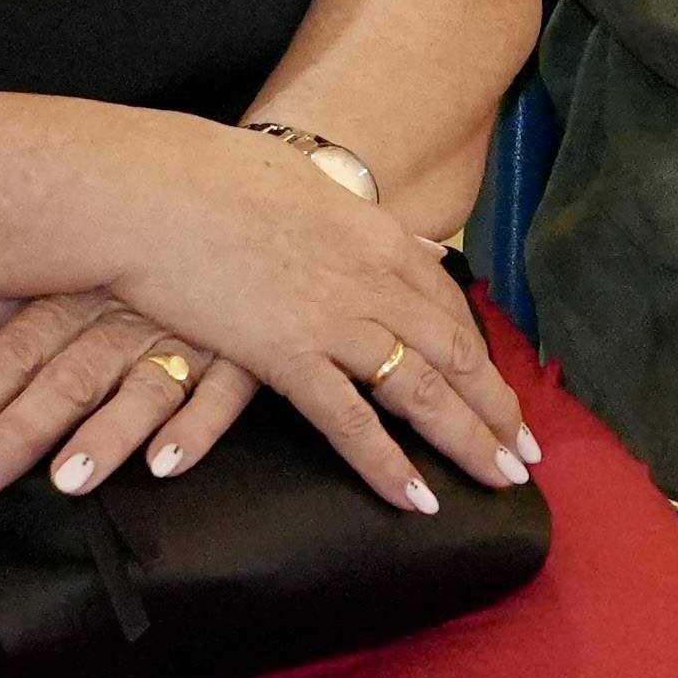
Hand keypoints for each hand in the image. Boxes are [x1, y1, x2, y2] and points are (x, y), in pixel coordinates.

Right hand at [0, 119, 537, 514]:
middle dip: (495, 405)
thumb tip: (344, 221)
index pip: (446, 303)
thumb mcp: (292, 181)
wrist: (152, 190)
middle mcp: (373, 277)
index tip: (496, 383)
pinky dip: (390, 466)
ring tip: (503, 478)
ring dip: (469, 439)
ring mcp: (336, 318)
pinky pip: (353, 424)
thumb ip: (332, 215)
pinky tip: (420, 500)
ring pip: (424, 391)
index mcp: (375, 234)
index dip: (477, 350)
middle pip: (454, 351)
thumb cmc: (204, 177)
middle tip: (525, 448)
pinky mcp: (290, 355)